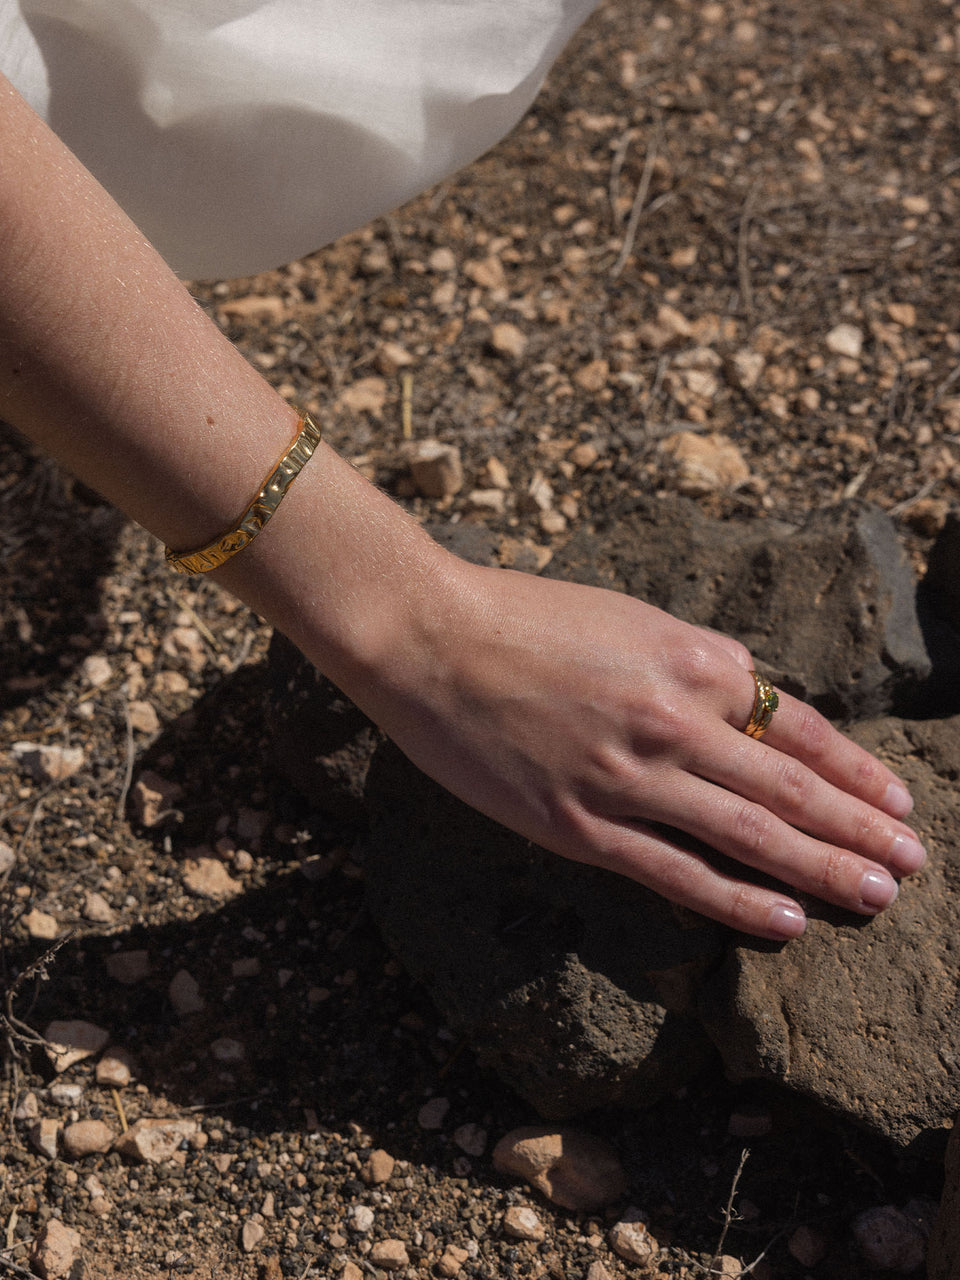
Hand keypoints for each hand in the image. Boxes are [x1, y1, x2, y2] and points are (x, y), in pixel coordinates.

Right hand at [366, 558, 923, 940]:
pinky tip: (786, 922)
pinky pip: (676, 872)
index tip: (897, 800)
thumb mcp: (629, 618)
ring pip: (749, 835)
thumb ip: (695, 663)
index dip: (857, 770)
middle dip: (860, 828)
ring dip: (823, 868)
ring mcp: (629, 778)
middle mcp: (675, 720)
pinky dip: (738, 901)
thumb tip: (752, 703)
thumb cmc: (525, 617)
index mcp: (692, 660)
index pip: (800, 726)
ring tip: (877, 895)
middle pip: (791, 787)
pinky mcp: (581, 826)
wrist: (430, 639)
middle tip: (912, 862)